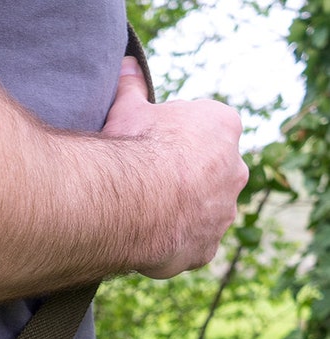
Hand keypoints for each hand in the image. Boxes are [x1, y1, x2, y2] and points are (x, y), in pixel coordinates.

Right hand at [103, 56, 247, 278]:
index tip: (145, 149)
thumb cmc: (134, 150)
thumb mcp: (127, 110)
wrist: (135, 201)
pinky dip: (175, 246)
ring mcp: (224, 212)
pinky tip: (149, 243)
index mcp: (222, 126)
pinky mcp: (207, 248)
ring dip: (180, 215)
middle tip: (143, 185)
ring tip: (143, 217)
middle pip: (208, 173)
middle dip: (182, 179)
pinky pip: (193, 247)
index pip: (201, 130)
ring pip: (203, 212)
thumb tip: (126, 66)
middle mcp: (235, 168)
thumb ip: (131, 89)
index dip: (170, 139)